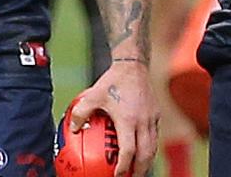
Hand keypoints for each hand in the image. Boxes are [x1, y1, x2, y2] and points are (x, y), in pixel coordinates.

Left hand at [69, 60, 157, 176]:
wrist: (133, 65)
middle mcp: (143, 121)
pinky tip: (142, 153)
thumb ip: (81, 112)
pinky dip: (150, 148)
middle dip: (140, 171)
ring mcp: (152, 118)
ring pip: (153, 147)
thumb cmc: (112, 81)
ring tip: (138, 172)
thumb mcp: (92, 95)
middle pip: (146, 154)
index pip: (129, 150)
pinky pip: (155, 137)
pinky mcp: (156, 114)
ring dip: (147, 162)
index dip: (124, 166)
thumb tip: (74, 129)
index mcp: (128, 119)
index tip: (117, 175)